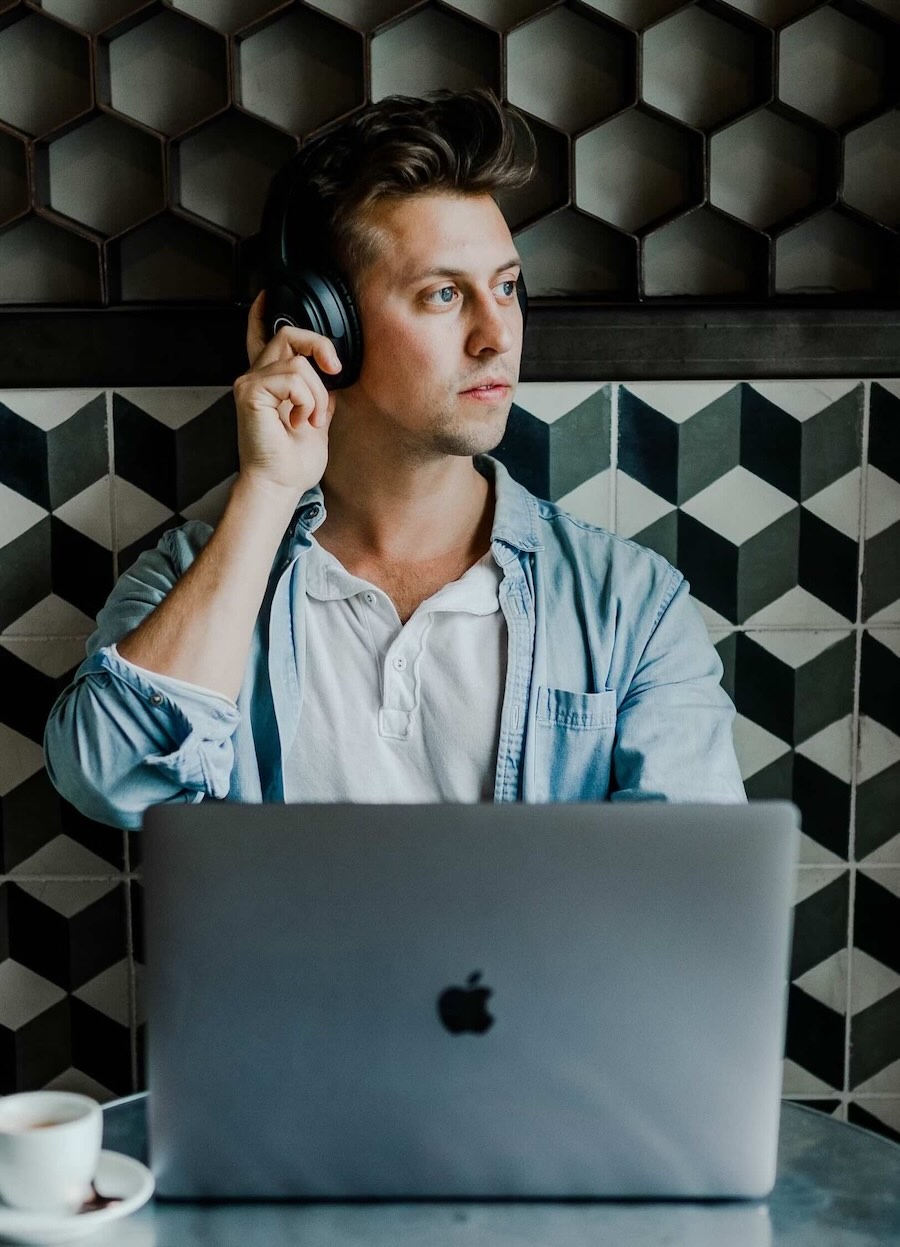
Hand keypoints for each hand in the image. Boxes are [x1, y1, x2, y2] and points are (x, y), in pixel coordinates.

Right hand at [233, 289, 342, 496]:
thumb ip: (318, 393)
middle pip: (287, 333)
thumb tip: (329, 377)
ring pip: (298, 361)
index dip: (262, 314)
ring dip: (317, 393)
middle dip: (319, 346)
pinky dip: (307, 400)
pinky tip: (300, 420)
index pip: (261, 337)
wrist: (280, 485)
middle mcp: (256, 377)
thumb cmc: (292, 462)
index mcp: (269, 382)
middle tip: (334, 371)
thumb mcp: (316, 418)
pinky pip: (293, 378)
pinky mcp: (250, 392)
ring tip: (311, 419)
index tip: (267, 295)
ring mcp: (250, 383)